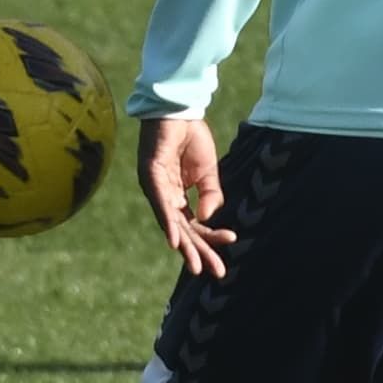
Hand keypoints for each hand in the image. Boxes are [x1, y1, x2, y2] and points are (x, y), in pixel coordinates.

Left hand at [142, 114, 229, 276]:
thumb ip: (211, 196)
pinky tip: (174, 240)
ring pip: (171, 223)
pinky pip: (160, 204)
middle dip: (199, 252)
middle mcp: (164, 197)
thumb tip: (208, 220)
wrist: (179, 109)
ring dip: (184, 246)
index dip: (211, 237)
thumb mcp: (208, 172)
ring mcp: (155, 188)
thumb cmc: (190, 138)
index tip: (232, 244)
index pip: (193, 225)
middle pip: (182, 230)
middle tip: (216, 272)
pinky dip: (168, 222)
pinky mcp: (150, 175)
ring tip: (196, 266)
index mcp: (177, 196)